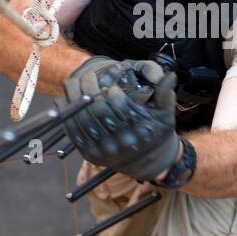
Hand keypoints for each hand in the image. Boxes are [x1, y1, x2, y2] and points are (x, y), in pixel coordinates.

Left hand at [62, 61, 178, 180]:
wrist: (147, 161)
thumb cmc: (156, 132)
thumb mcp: (165, 113)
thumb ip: (165, 93)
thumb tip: (171, 74)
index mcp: (140, 130)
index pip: (121, 108)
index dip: (112, 93)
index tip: (111, 85)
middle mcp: (121, 142)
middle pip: (99, 111)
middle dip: (91, 88)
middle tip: (89, 74)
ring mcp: (103, 150)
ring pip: (83, 119)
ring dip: (75, 96)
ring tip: (75, 80)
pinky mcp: (90, 154)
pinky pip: (73, 131)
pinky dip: (66, 114)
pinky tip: (65, 99)